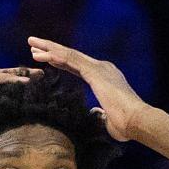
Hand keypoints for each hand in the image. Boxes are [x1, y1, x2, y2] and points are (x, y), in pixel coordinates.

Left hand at [27, 36, 146, 140]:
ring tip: (31, 43)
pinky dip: (55, 56)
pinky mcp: (95, 72)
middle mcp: (102, 68)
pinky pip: (71, 61)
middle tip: (33, 44)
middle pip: (70, 56)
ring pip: (68, 54)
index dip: (60, 61)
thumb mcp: (108, 119)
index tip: (44, 58)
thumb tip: (95, 113)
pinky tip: (42, 54)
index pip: (77, 66)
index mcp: (104, 77)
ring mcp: (99, 68)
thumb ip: (100, 113)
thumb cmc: (126, 125)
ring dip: (48, 48)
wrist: (137, 121)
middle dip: (51, 48)